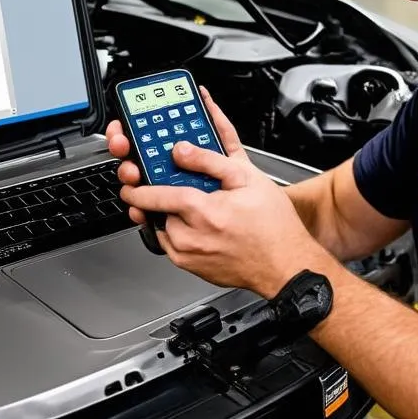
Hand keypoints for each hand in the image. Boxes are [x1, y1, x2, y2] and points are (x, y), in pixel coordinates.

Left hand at [106, 86, 331, 296]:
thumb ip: (210, 160)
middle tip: (172, 189)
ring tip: (196, 208)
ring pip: (162, 228)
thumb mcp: (247, 178)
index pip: (156, 195)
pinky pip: (171, 245)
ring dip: (169, 216)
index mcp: (202, 212)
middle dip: (159, 199)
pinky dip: (176, 232)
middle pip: (157, 211)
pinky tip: (198, 225)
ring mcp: (188, 256)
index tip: (131, 181)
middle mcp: (190, 237)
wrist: (286, 266)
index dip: (140, 186)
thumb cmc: (273, 227)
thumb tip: (182, 150)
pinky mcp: (191, 268)